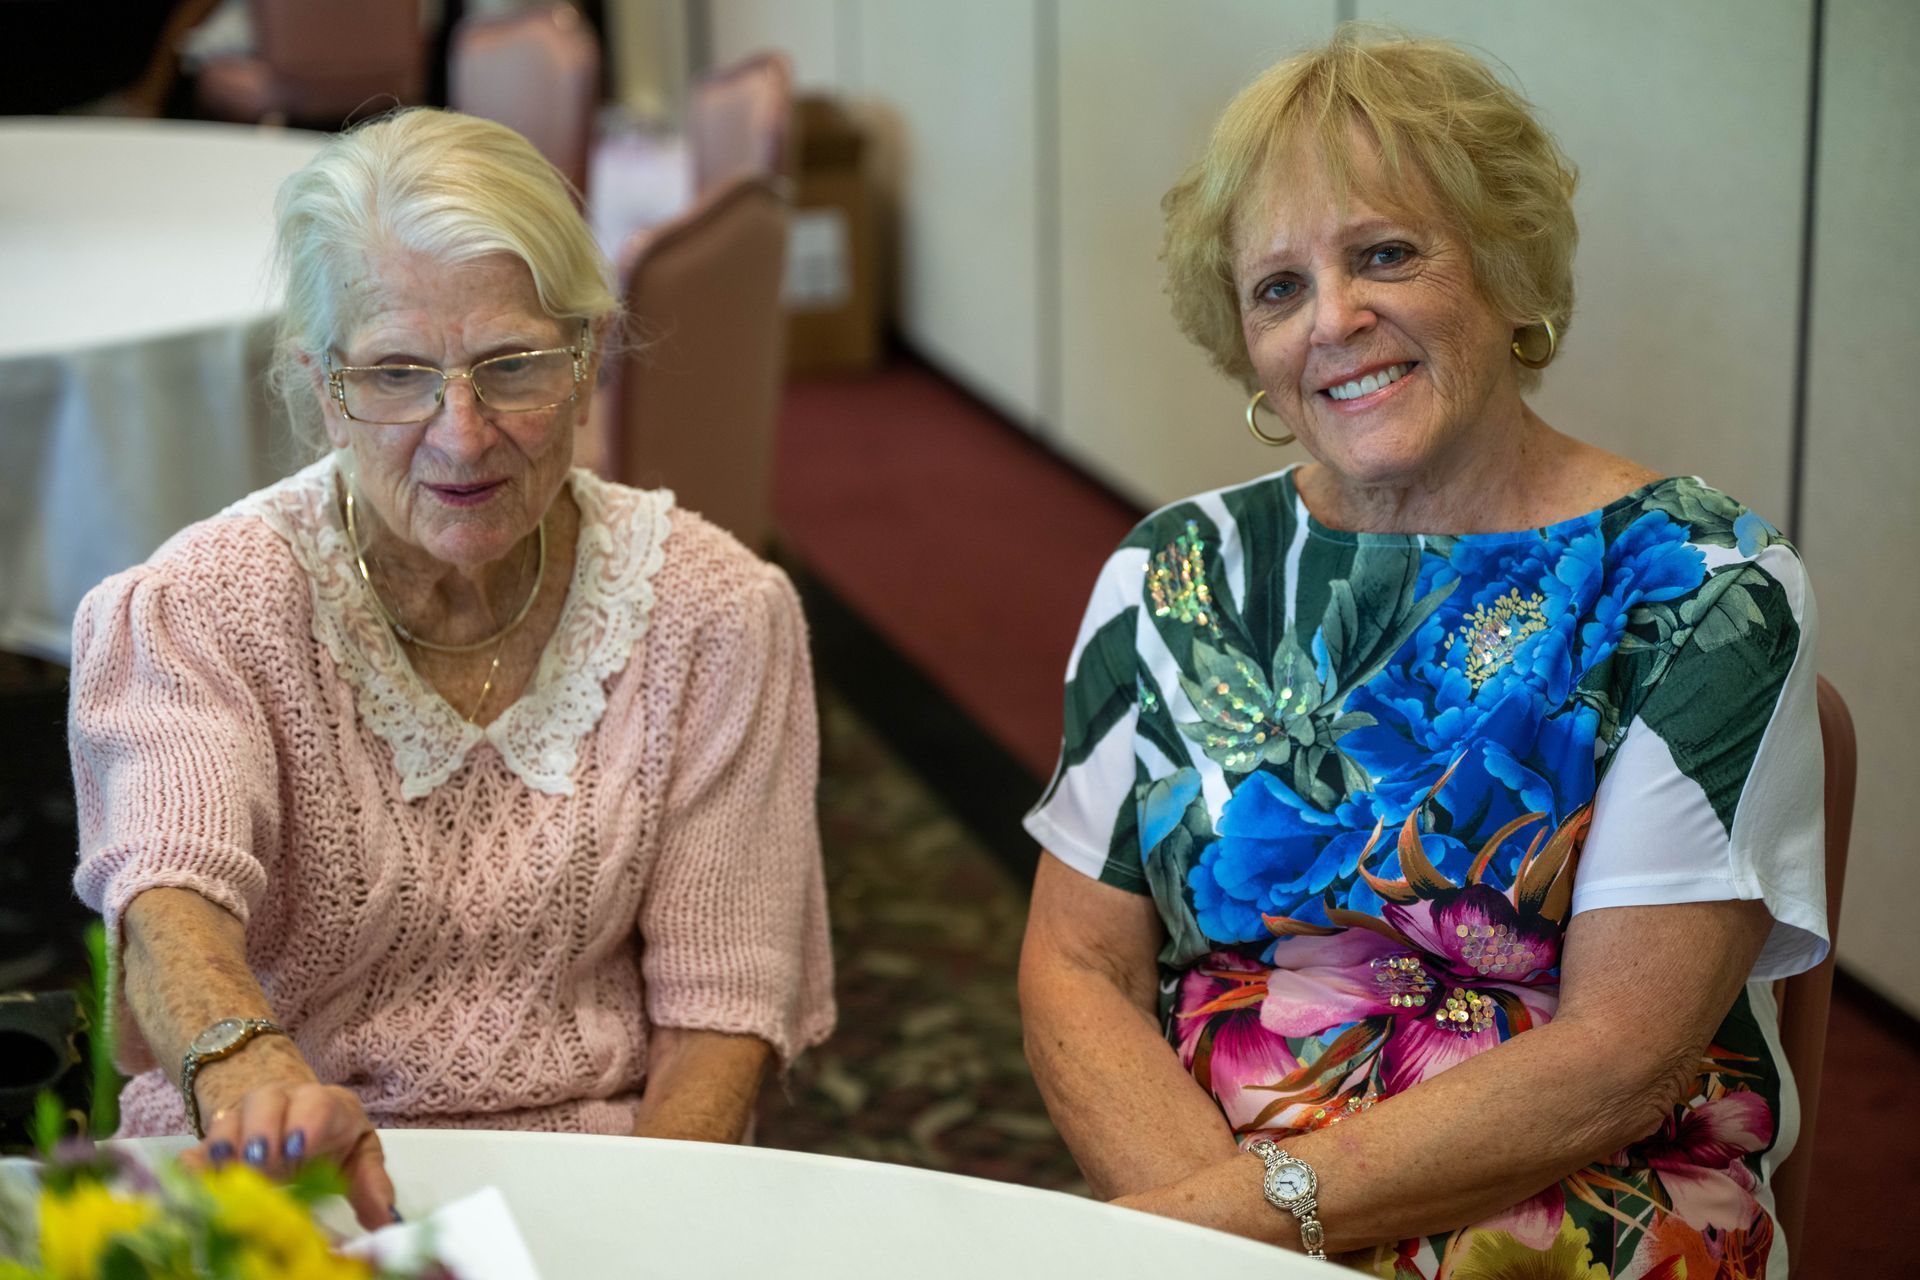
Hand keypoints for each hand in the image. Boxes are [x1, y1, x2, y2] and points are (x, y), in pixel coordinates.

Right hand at [181, 1046, 397, 1230]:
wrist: (297, 1114)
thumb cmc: (334, 1137)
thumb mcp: (358, 1157)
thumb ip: (372, 1186)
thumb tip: (390, 1222)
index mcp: (325, 1104)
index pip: (318, 1103)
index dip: (307, 1122)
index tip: (299, 1149)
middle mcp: (282, 1101)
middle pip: (267, 1101)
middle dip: (264, 1129)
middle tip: (261, 1162)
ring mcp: (245, 1117)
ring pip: (231, 1118)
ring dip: (229, 1144)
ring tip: (230, 1170)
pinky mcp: (217, 1141)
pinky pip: (199, 1146)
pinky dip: (194, 1163)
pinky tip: (191, 1178)